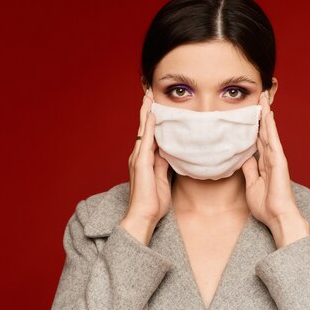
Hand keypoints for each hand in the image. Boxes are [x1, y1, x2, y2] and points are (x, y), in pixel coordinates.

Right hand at [120, 88, 171, 244]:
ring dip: (145, 112)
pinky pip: (145, 141)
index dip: (151, 119)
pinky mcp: (141, 164)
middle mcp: (139, 156)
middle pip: (143, 127)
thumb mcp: (163, 179)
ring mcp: (138, 159)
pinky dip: (148, 127)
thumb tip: (170, 153)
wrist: (143, 217)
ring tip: (149, 96)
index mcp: (145, 160)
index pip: (148, 134)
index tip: (155, 104)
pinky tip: (151, 116)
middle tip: (149, 91)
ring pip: (142, 130)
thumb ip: (164, 165)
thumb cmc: (153, 203)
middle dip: (146, 109)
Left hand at [241, 91, 309, 247]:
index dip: (255, 125)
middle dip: (261, 113)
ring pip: (269, 131)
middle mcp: (271, 158)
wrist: (278, 217)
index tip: (251, 112)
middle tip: (259, 95)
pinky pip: (273, 140)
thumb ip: (249, 170)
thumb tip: (245, 157)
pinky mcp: (279, 161)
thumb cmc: (266, 206)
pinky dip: (270, 127)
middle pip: (264, 131)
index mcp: (265, 163)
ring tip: (263, 97)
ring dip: (266, 114)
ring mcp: (276, 158)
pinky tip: (268, 114)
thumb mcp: (251, 185)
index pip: (258, 140)